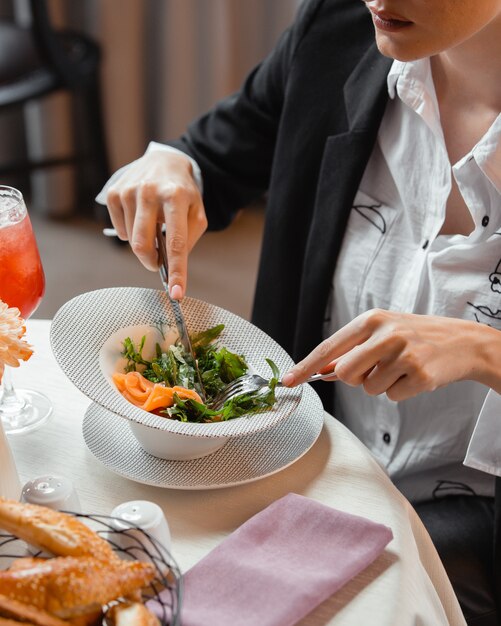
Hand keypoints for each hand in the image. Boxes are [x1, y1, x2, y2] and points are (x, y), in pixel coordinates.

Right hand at [106, 150, 206, 298]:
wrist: (164, 161)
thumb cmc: (182, 193)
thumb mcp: (196, 212)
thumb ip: (188, 239)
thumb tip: (170, 266)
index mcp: (176, 197)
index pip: (176, 243)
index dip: (176, 271)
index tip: (176, 294)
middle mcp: (150, 192)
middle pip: (143, 245)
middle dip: (151, 262)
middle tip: (158, 262)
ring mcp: (129, 191)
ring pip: (131, 240)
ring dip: (143, 244)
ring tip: (153, 225)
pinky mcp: (113, 193)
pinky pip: (120, 231)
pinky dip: (130, 233)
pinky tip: (139, 218)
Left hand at [282, 309, 498, 400]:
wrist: (461, 340)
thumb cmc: (414, 336)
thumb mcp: (381, 332)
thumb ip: (352, 350)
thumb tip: (323, 372)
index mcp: (371, 320)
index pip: (329, 347)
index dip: (306, 366)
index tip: (288, 381)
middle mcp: (386, 334)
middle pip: (345, 374)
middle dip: (354, 379)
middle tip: (376, 368)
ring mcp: (404, 354)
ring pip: (369, 389)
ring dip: (381, 385)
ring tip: (401, 368)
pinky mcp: (420, 375)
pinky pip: (392, 397)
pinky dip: (400, 392)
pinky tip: (414, 376)